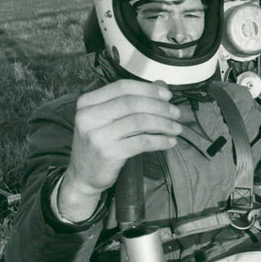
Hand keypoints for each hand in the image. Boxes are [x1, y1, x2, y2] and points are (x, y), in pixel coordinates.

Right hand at [58, 79, 182, 220]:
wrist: (83, 175)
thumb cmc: (100, 142)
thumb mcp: (108, 118)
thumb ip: (132, 100)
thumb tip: (161, 86)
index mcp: (87, 102)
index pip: (122, 87)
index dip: (148, 89)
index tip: (167, 95)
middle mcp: (88, 116)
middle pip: (132, 103)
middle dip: (160, 107)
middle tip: (176, 113)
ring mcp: (97, 135)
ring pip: (139, 122)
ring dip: (163, 124)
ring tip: (176, 128)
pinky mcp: (109, 153)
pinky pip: (142, 142)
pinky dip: (160, 141)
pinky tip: (170, 142)